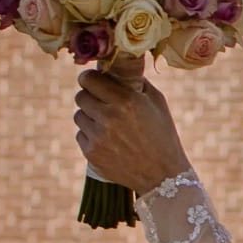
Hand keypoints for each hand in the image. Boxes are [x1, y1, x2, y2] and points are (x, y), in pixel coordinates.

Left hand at [73, 64, 191, 200]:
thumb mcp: (157, 101)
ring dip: (89, 116)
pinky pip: (81, 135)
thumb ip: (135, 81)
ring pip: (78, 116)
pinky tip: (108, 140)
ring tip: (107, 123)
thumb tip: (115, 66)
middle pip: (80, 96)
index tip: (92, 80)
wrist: (163, 175)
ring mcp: (98, 137)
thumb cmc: (163, 134)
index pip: (89, 80)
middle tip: (100, 101)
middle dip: (89, 96)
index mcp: (126, 101)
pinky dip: (91, 135)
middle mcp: (109, 118)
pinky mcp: (91, 154)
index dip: (89, 78)